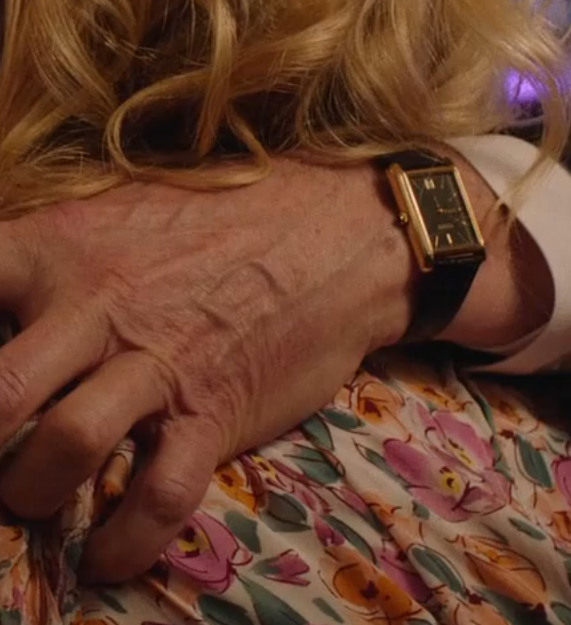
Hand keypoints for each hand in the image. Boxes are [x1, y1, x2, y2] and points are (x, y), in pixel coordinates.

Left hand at [0, 159, 419, 582]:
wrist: (340, 234)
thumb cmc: (229, 216)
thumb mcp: (121, 208)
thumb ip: (48, 253)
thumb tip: (1, 300)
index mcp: (58, 249)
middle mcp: (98, 308)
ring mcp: (160, 365)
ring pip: (62, 449)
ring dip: (29, 493)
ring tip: (32, 499)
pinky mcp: (216, 414)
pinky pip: (159, 497)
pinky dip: (124, 542)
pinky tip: (108, 557)